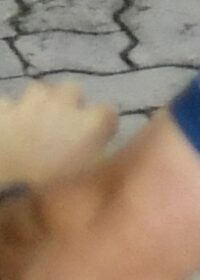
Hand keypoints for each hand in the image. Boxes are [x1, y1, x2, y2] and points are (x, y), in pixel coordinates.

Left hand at [0, 82, 116, 187]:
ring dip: (39, 103)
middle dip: (69, 104)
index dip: (103, 126)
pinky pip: (6, 104)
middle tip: (62, 126)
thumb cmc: (49, 189)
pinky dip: (8, 114)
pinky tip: (8, 126)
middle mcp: (64, 105)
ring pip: (39, 90)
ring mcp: (30, 104)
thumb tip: (104, 155)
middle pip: (73, 90)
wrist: (2, 186)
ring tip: (35, 120)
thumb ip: (101, 160)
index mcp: (91, 123)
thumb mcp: (88, 180)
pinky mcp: (1, 110)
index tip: (96, 141)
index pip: (109, 112)